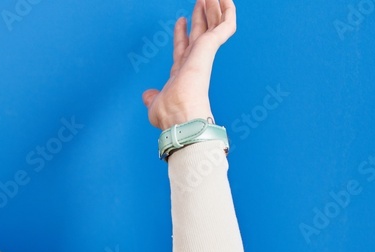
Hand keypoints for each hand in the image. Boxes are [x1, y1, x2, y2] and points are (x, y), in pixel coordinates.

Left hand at [141, 0, 235, 130]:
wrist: (180, 118)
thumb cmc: (169, 116)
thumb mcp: (155, 103)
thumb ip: (152, 96)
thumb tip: (148, 95)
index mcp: (183, 73)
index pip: (183, 48)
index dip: (181, 34)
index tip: (180, 20)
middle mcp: (195, 62)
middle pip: (200, 32)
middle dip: (200, 15)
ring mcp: (204, 54)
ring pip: (213, 24)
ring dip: (214, 7)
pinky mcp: (210, 48)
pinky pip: (225, 25)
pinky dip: (227, 10)